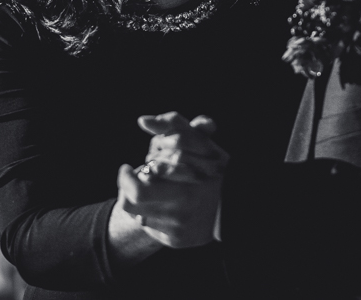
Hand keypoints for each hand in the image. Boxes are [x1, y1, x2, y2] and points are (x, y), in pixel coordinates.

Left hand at [116, 112, 226, 248]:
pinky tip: (159, 205)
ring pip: (136, 214)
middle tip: (129, 175)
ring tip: (146, 188)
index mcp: (188, 182)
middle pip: (132, 201)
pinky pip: (148, 227)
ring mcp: (180, 227)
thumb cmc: (214, 167)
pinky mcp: (177, 241)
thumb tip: (142, 120)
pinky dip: (148, 213)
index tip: (130, 167)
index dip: (127, 175)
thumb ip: (172, 124)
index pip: (140, 184)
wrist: (234, 207)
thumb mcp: (197, 140)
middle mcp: (184, 208)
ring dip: (134, 199)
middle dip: (126, 186)